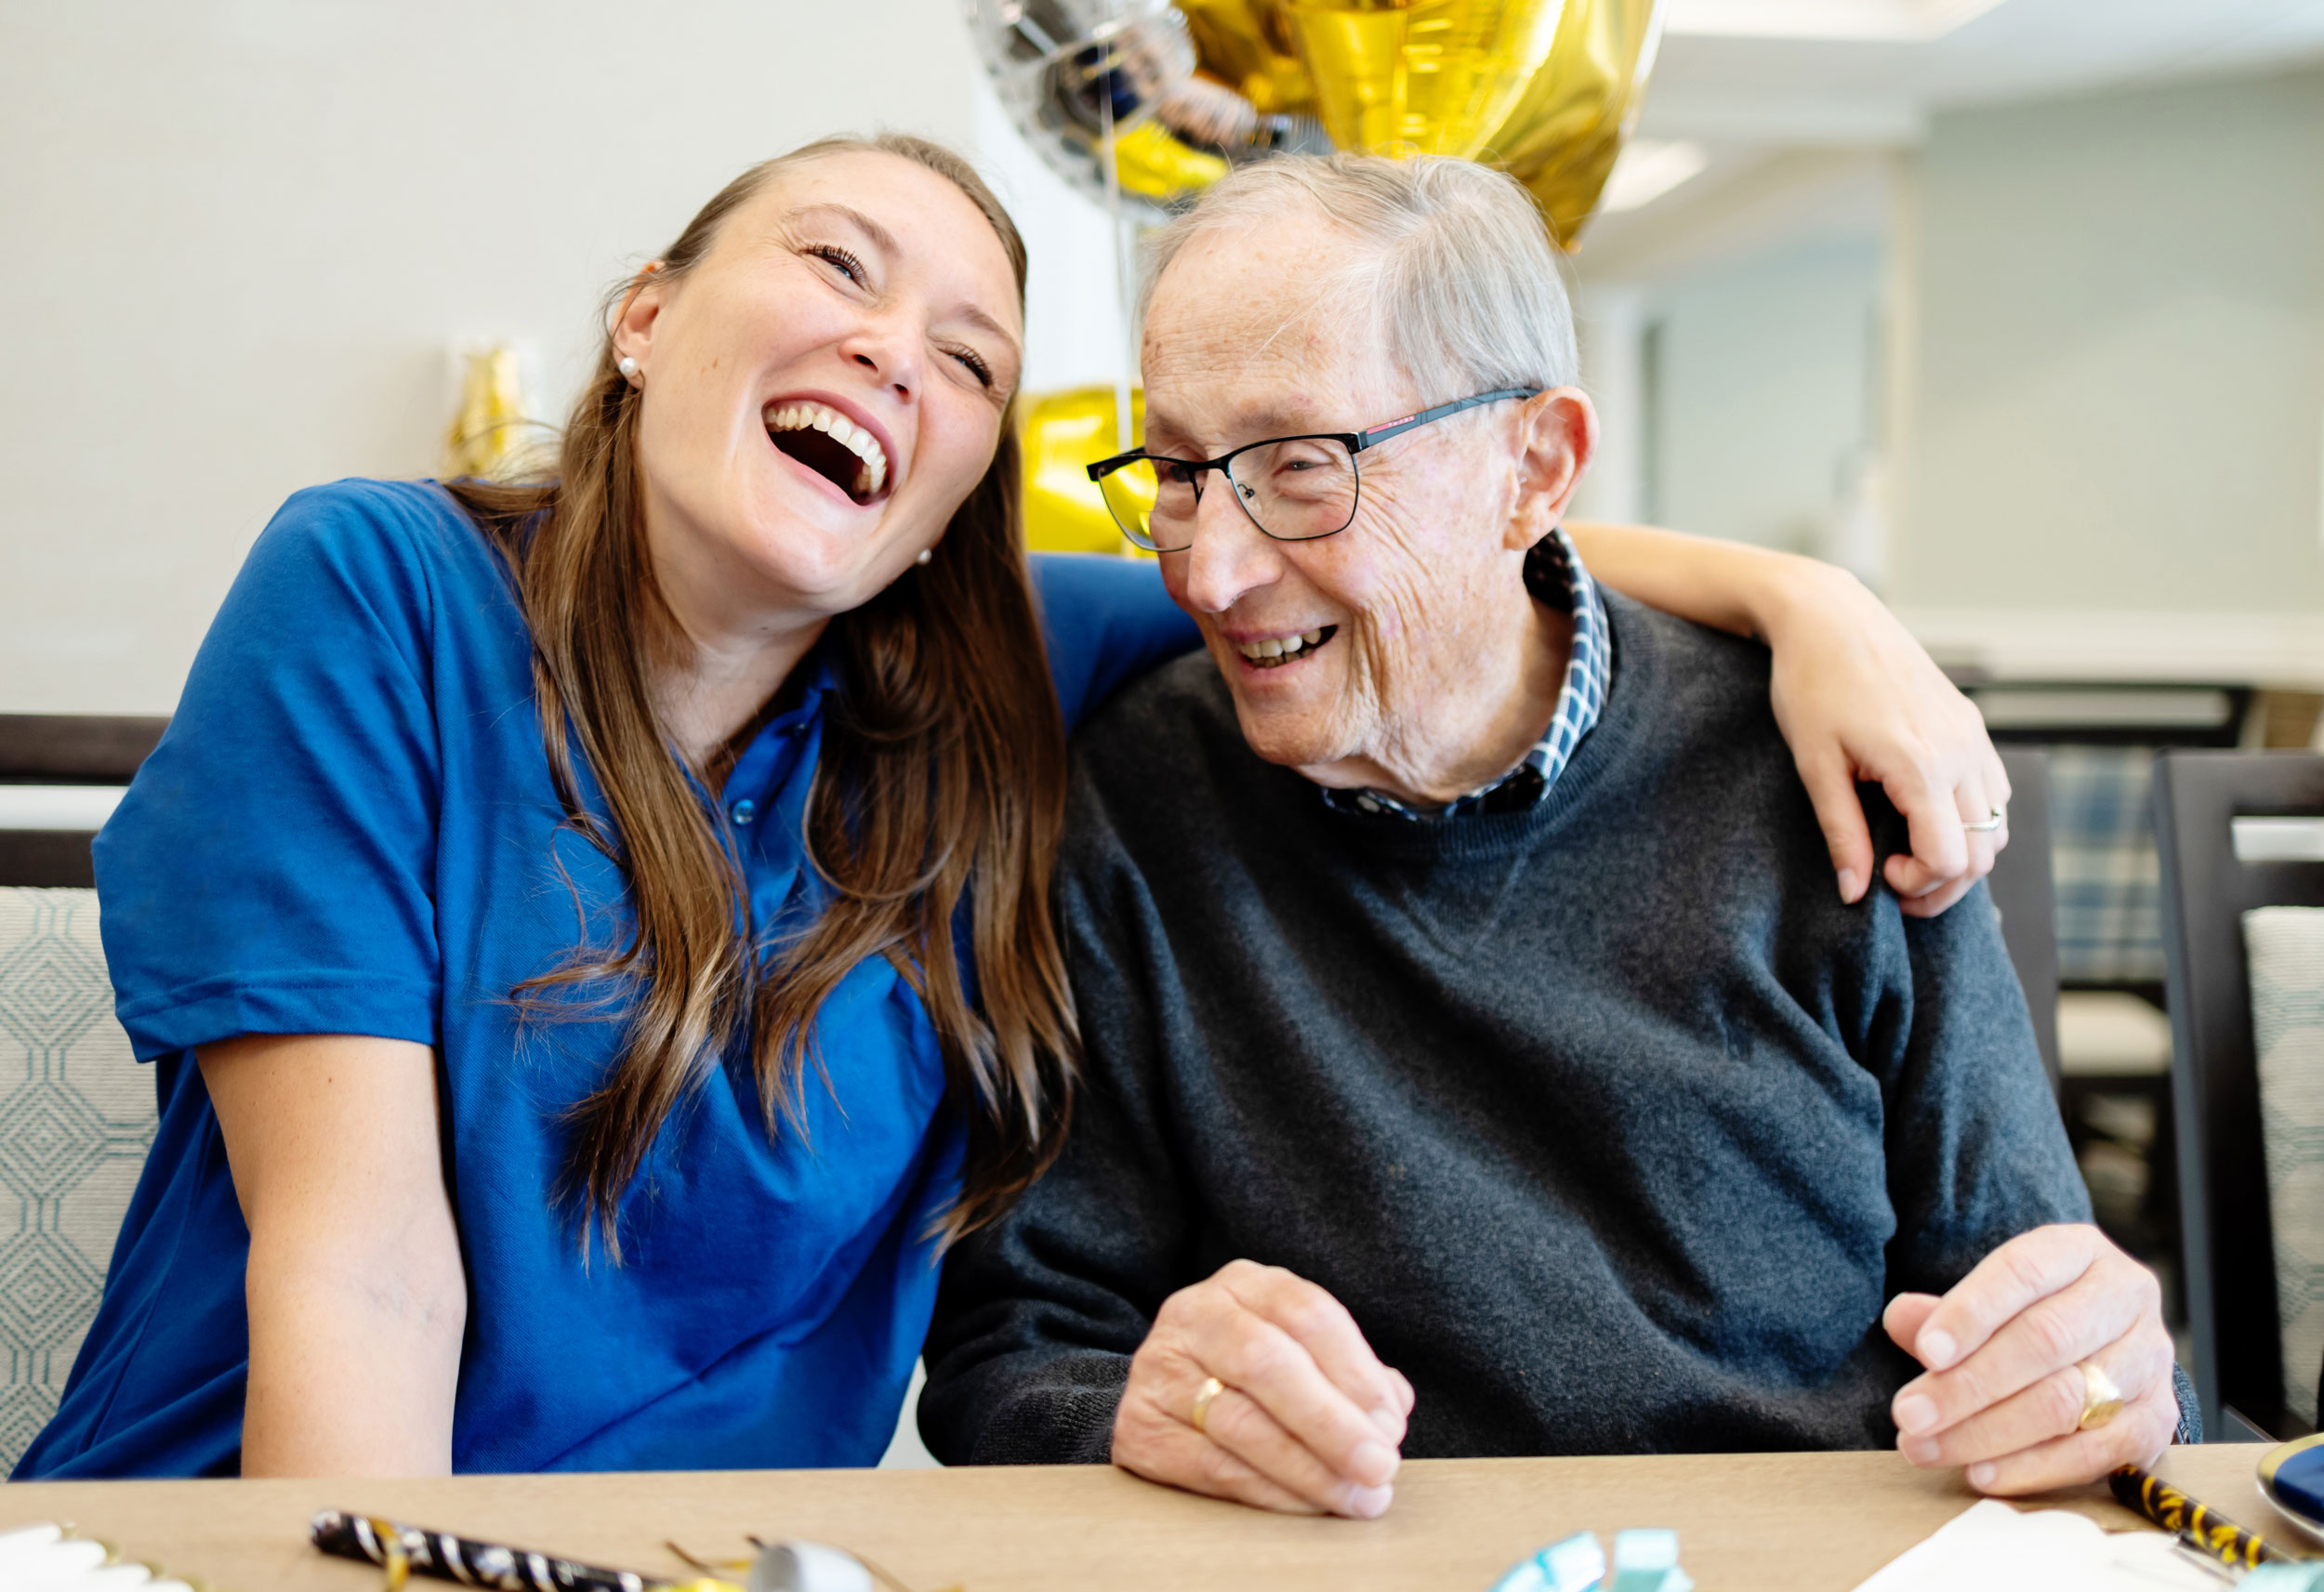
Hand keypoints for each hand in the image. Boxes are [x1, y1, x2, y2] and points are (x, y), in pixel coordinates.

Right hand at [1110, 1259, 1413, 1517]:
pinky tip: (1305, 1505)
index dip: (1356, 1370)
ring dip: (1308, 1469)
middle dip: (1332, 1422)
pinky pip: (1210, 1466)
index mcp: (1246, 1284)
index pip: (1307, 1313)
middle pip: (1267, 1363)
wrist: (1164, 1393)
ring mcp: (1159, 1369)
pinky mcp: (1138, 1428)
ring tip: (1355, 1497)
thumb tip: (1392, 1410)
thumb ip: (1350, 1373)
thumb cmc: (1252, 1373)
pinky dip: (1267, 1492)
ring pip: (1239, 1422)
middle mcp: (1195, 1315)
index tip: (1391, 1423)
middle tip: (1379, 1466)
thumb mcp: (1301, 1350)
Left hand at [1761, 560, 2009, 917]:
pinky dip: (1970, 819)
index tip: (1879, 876)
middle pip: (1983, 851)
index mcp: (1922, 764)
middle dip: (1943, 883)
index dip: (1918, 885)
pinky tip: (1924, 817)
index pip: (1949, 858)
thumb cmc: (1812, 685)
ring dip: (1961, 853)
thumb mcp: (1815, 765)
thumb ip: (1841, 833)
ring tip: (1908, 852)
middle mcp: (1961, 751)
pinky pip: (1993, 790)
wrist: (1829, 618)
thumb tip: (1854, 891)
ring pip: (1996, 824)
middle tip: (1893, 881)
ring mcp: (1972, 735)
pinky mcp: (1970, 724)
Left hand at [1885, 1224, 2176, 1493]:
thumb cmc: (2031, 1314)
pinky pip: (2098, 1452)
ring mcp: (2149, 1358)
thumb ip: (1944, 1313)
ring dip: (1989, 1432)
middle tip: (1910, 1414)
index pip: (2022, 1272)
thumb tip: (1901, 1319)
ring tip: (1929, 1447)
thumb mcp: (1989, 1299)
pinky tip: (1982, 1473)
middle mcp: (2125, 1295)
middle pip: (2045, 1341)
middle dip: (1968, 1385)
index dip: (1971, 1312)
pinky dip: (2035, 1468)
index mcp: (2078, 1250)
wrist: (2106, 1346)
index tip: (1924, 1352)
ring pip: (2069, 1400)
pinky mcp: (2159, 1419)